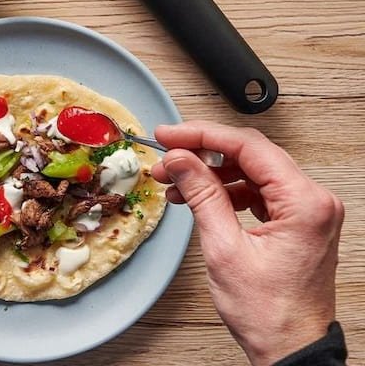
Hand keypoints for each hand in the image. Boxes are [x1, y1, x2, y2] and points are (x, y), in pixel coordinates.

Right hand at [151, 121, 342, 365]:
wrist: (291, 352)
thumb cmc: (271, 315)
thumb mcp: (225, 249)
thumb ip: (202, 194)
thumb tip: (180, 158)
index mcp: (304, 203)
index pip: (248, 147)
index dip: (201, 135)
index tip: (169, 135)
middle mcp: (312, 201)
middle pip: (250, 154)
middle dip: (202, 152)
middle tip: (167, 153)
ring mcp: (306, 211)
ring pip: (250, 170)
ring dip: (210, 172)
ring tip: (175, 179)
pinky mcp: (296, 221)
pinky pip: (257, 190)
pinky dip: (225, 190)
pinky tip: (197, 195)